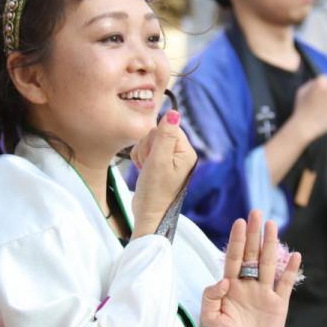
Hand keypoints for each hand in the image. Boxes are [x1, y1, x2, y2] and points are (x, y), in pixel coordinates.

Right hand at [130, 111, 196, 236]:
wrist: (147, 214)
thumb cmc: (154, 192)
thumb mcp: (159, 161)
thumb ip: (165, 136)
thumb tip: (174, 112)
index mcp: (186, 152)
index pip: (168, 127)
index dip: (155, 139)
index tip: (154, 155)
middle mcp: (180, 154)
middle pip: (157, 133)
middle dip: (148, 147)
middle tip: (149, 164)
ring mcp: (169, 159)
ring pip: (148, 141)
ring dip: (142, 153)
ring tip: (146, 169)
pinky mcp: (158, 164)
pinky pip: (145, 150)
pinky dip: (140, 159)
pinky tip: (142, 170)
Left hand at [201, 210, 301, 326]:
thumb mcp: (209, 319)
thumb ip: (211, 297)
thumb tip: (223, 279)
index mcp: (229, 287)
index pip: (232, 258)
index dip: (236, 240)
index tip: (239, 222)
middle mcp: (247, 285)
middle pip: (251, 254)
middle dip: (253, 234)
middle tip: (256, 212)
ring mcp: (264, 293)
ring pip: (268, 263)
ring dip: (270, 245)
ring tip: (272, 225)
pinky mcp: (279, 304)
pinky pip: (285, 284)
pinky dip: (290, 270)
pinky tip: (294, 254)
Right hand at [291, 75, 326, 141]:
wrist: (305, 126)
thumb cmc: (301, 108)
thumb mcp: (301, 91)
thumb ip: (312, 82)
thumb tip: (322, 79)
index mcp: (320, 82)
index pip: (326, 78)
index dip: (321, 87)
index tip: (317, 95)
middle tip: (320, 104)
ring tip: (323, 110)